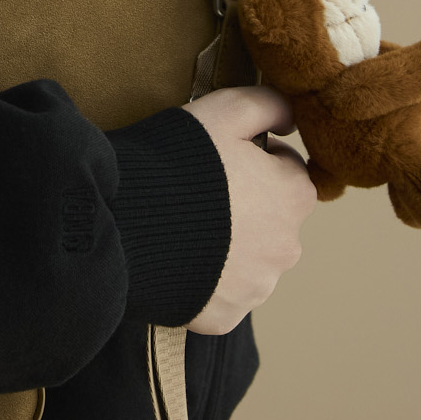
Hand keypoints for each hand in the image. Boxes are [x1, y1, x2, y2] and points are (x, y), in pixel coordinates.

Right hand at [182, 87, 316, 335]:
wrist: (125, 224)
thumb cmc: (177, 162)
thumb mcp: (223, 110)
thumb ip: (267, 104)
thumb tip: (292, 117)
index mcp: (294, 196)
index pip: (287, 171)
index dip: (253, 158)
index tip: (220, 157)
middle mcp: (287, 247)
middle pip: (272, 218)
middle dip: (246, 205)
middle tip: (200, 191)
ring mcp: (257, 287)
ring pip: (251, 259)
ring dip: (230, 244)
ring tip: (184, 224)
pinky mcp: (226, 315)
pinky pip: (223, 293)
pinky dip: (208, 278)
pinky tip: (179, 256)